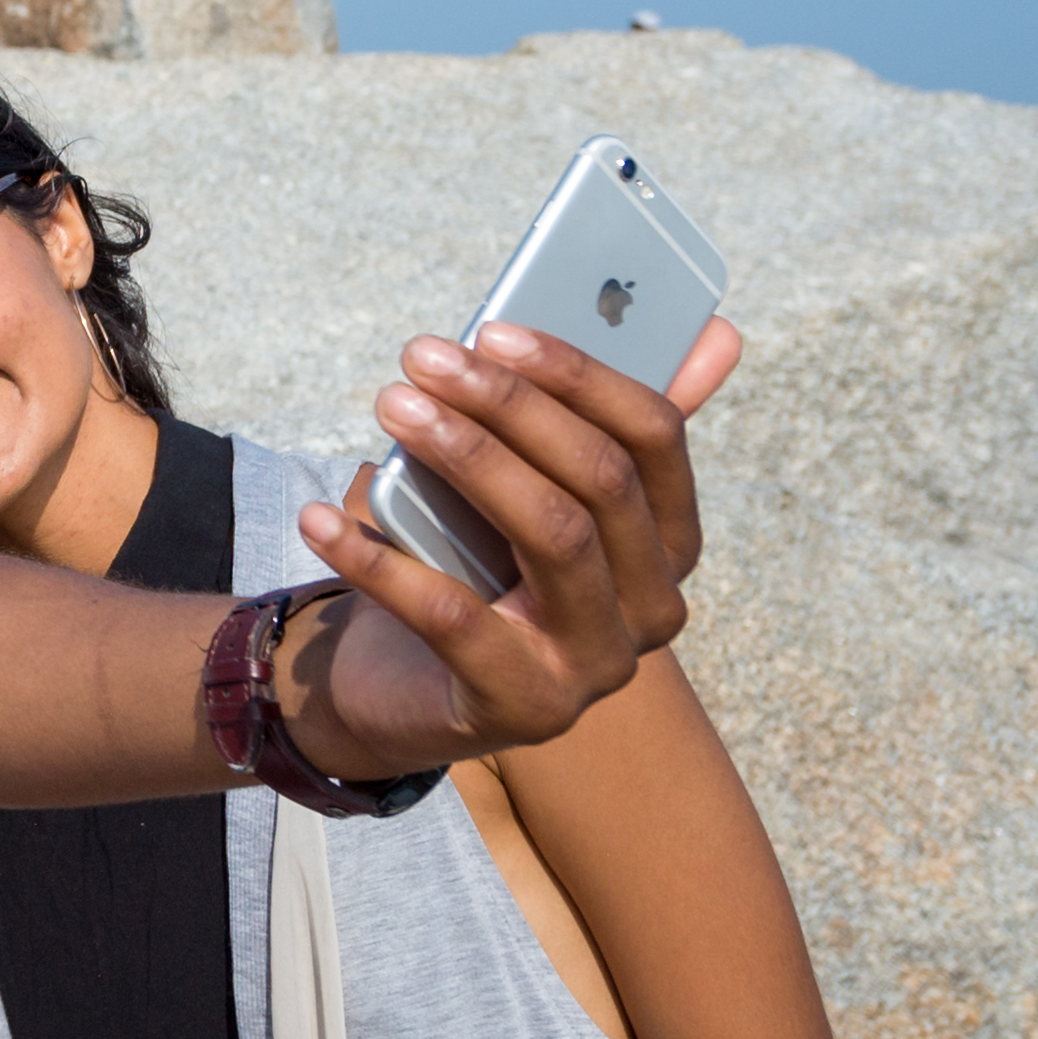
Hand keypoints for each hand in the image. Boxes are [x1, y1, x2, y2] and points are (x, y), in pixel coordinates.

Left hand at [286, 315, 738, 770]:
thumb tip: (715, 331)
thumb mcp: (530, 489)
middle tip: (420, 359)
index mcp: (669, 541)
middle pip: (601, 480)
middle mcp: (653, 608)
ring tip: (391, 407)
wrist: (405, 686)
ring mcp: (596, 666)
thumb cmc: (473, 565)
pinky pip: (454, 618)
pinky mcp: (525, 709)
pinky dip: (379, 562)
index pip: (654, 437)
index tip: (492, 330)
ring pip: (551, 534)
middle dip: (508, 405)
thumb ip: (597, 416)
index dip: (578, 374)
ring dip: (465, 456)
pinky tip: (322, 518)